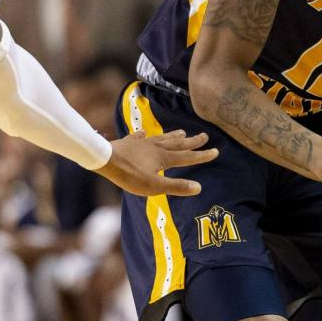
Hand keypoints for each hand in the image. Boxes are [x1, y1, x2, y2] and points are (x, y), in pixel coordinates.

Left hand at [102, 129, 217, 196]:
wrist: (106, 160)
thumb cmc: (130, 176)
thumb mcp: (155, 186)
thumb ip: (176, 187)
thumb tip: (199, 188)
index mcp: (164, 158)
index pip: (188, 157)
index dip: (202, 155)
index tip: (216, 151)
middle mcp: (156, 147)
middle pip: (178, 144)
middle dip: (192, 141)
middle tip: (204, 136)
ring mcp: (142, 143)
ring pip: (162, 138)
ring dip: (174, 136)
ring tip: (182, 132)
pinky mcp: (129, 143)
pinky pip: (139, 137)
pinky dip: (144, 135)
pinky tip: (144, 133)